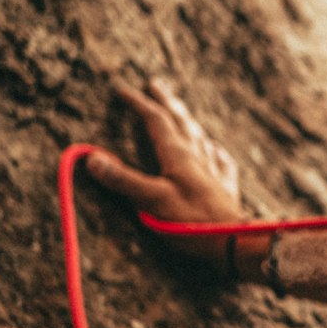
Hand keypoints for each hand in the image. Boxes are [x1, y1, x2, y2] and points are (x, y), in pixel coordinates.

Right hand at [86, 80, 244, 266]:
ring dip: (187, 121)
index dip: (138, 104)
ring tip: (182, 112)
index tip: (122, 90)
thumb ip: (123, 180)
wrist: (234, 242)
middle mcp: (198, 157)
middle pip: (181, 122)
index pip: (156, 120)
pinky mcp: (226, 189)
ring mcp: (214, 171)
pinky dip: (214, 150)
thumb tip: (92, 157)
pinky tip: (216, 150)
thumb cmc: (193, 223)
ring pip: (200, 137)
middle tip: (156, 85)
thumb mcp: (152, 201)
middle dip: (166, 102)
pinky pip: (221, 161)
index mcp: (178, 155)